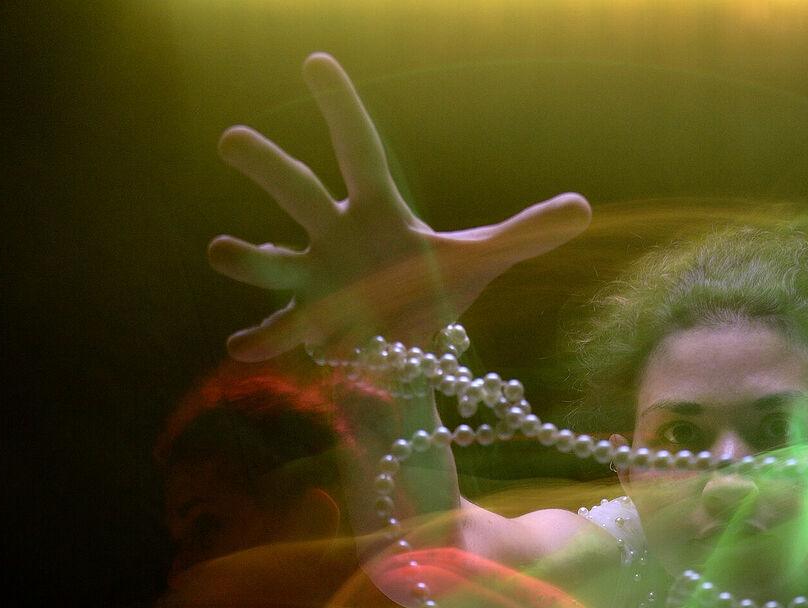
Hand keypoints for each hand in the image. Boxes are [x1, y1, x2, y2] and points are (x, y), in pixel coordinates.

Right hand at [210, 53, 590, 360]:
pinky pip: (278, 332)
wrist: (411, 341)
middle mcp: (335, 235)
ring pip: (273, 262)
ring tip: (224, 250)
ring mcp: (316, 280)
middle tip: (231, 138)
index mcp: (376, 208)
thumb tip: (583, 207)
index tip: (316, 60)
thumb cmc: (436, 285)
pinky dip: (260, 340)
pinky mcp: (310, 327)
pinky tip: (243, 348)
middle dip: (266, 166)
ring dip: (248, 258)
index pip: (358, 147)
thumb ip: (530, 231)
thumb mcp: (486, 257)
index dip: (341, 107)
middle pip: (298, 191)